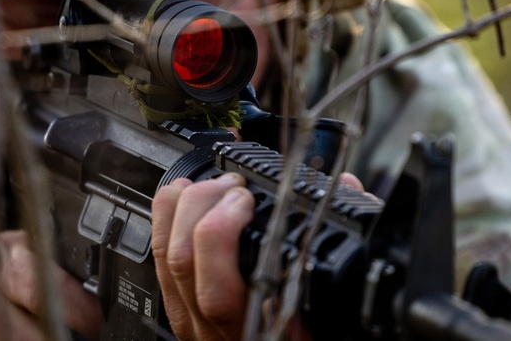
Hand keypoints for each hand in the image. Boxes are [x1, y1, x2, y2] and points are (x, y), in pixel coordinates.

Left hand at [151, 172, 367, 340]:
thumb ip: (337, 256)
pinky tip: (180, 199)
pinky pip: (160, 263)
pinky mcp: (181, 312)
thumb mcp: (332, 318)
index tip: (247, 200)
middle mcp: (220, 331)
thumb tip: (350, 189)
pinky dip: (165, 221)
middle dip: (203, 207)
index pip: (221, 291)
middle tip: (234, 187)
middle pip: (185, 264)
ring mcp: (195, 323)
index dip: (221, 233)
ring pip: (168, 260)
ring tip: (211, 185)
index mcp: (260, 332)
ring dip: (182, 209)